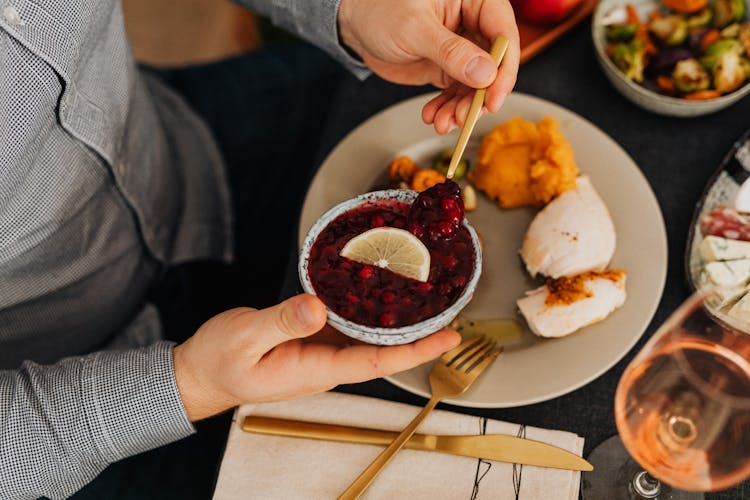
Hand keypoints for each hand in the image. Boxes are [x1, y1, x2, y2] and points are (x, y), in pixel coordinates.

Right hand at [172, 294, 459, 420]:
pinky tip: (379, 291)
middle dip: (420, 335)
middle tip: (453, 310)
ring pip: (368, 337)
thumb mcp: (246, 337)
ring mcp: (320, 352)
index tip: (448, 337)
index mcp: (315, 370)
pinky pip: (348, 326)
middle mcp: (325, 363)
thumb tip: (318, 305)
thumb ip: (282, 321)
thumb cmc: (219, 361)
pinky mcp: (311, 339)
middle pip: (383, 350)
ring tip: (429, 299)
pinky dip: (368, 310)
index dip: (416, 350)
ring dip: (398, 322)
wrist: (200, 373)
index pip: (377, 361)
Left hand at [338, 0, 519, 133]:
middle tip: (465, 116)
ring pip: (476, 85)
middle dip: (479, 96)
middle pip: (494, 65)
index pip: (504, 34)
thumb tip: (485, 73)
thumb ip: (450, 51)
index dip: (504, 69)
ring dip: (462, 108)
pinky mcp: (448, 69)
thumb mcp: (415, 29)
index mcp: (474, 0)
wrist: (355, 25)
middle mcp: (473, 24)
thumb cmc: (381, 10)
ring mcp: (462, 49)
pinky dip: (447, 109)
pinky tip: (434, 116)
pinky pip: (456, 93)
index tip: (494, 97)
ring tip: (443, 121)